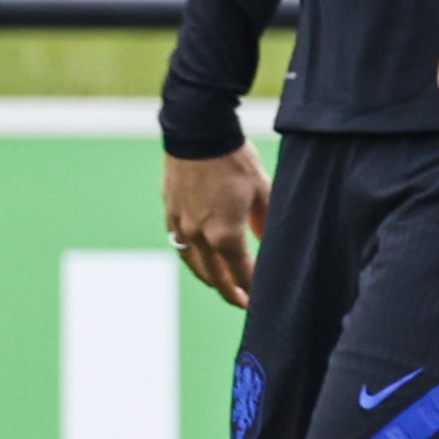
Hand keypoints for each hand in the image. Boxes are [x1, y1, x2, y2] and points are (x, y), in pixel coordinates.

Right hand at [164, 145, 270, 308]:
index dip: (253, 289)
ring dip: (210, 280)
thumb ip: (267, 222)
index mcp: (225, 234)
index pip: (242, 273)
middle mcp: (198, 236)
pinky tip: (201, 260)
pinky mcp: (170, 213)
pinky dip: (193, 259)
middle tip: (244, 304)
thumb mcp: (263, 191)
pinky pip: (180, 246)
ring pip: (194, 265)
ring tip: (224, 287)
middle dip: (231, 293)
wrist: (197, 134)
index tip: (262, 299)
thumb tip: (269, 243)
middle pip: (215, 277)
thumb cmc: (234, 161)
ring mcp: (180, 226)